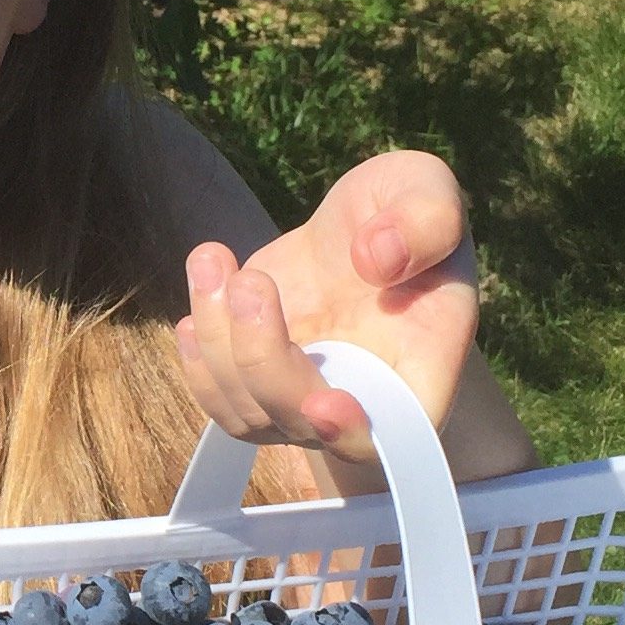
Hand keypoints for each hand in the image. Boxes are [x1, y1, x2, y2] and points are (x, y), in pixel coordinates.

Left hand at [176, 147, 479, 466]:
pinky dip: (196, 355)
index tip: (322, 399)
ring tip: (213, 261)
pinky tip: (203, 290)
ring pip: (247, 413)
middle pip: (301, 423)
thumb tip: (377, 260)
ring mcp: (304, 397)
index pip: (396, 432)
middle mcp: (361, 400)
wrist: (361, 225)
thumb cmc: (404, 214)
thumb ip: (425, 221)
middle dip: (262, 359)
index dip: (354, 430)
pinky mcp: (259, 379)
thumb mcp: (428, 192)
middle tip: (250, 283)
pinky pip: (218, 396)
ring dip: (218, 343)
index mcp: (421, 368)